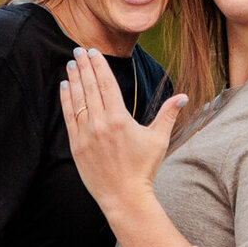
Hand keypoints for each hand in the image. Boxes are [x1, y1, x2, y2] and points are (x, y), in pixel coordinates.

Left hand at [60, 47, 186, 210]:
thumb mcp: (158, 140)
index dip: (99, 66)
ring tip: (72, 64)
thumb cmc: (143, 168)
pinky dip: (66, 100)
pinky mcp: (76, 146)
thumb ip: (168, 114)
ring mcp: (86, 135)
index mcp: (119, 119)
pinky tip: (64, 87)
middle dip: (84, 66)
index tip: (93, 51)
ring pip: (77, 100)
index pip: (106, 84)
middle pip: (90, 88)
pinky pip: (69, 117)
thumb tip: (183, 96)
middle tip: (79, 49)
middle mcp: (100, 124)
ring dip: (74, 80)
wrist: (124, 197)